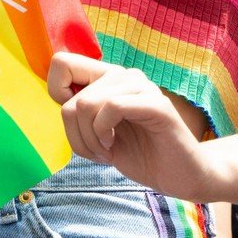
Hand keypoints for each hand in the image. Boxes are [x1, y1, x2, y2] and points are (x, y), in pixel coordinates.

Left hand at [48, 52, 210, 199]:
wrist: (180, 175)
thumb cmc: (139, 154)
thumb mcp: (97, 134)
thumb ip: (78, 113)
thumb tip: (58, 100)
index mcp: (107, 77)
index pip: (61, 63)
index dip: (57, 95)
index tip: (77, 124)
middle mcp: (123, 75)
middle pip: (71, 98)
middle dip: (77, 135)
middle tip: (97, 149)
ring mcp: (141, 86)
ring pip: (86, 103)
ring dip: (90, 139)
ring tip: (107, 150)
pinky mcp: (156, 104)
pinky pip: (112, 107)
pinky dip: (104, 133)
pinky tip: (113, 148)